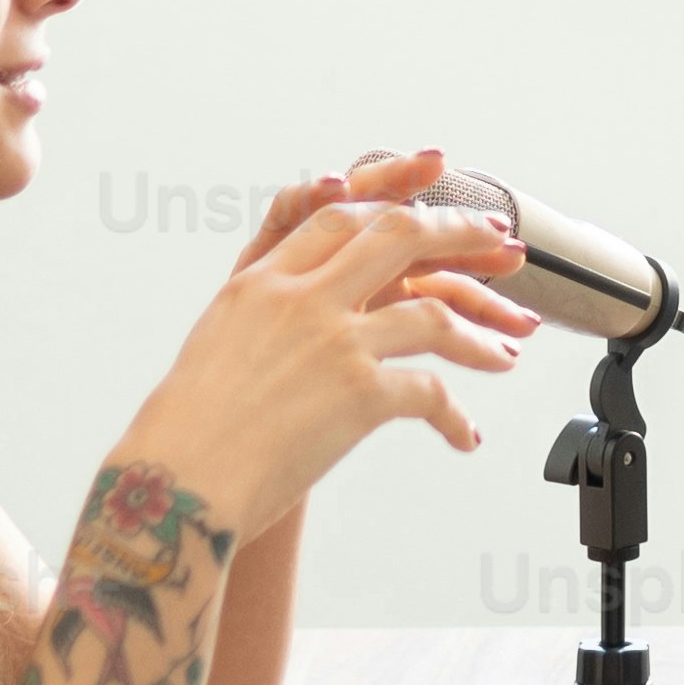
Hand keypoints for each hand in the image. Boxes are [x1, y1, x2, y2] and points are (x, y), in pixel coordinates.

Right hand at [112, 146, 528, 538]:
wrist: (177, 485)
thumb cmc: (186, 433)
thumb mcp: (218, 345)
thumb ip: (265, 315)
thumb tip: (299, 313)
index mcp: (259, 282)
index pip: (338, 216)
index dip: (391, 199)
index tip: (429, 199)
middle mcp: (299, 299)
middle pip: (398, 236)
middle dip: (459, 232)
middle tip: (500, 241)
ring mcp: (333, 342)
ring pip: (433, 315)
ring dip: (480, 335)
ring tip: (506, 354)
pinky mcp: (358, 395)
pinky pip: (430, 392)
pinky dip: (455, 416)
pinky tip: (464, 436)